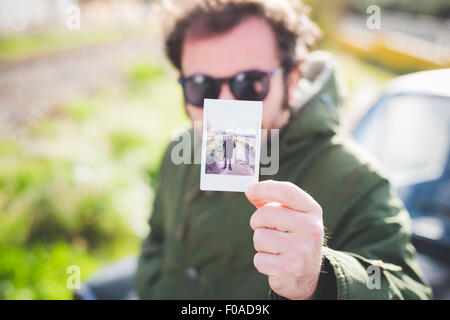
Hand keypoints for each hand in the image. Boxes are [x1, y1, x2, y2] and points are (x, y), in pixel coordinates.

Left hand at [245, 180, 323, 299]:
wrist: (307, 275)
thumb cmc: (293, 238)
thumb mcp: (291, 217)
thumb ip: (271, 202)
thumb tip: (250, 191)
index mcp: (313, 211)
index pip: (287, 192)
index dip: (264, 188)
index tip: (250, 190)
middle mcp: (311, 229)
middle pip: (267, 213)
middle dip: (257, 221)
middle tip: (264, 228)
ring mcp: (301, 250)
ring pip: (259, 236)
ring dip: (260, 243)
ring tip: (274, 248)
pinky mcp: (289, 269)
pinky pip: (258, 259)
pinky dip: (261, 261)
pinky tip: (275, 263)